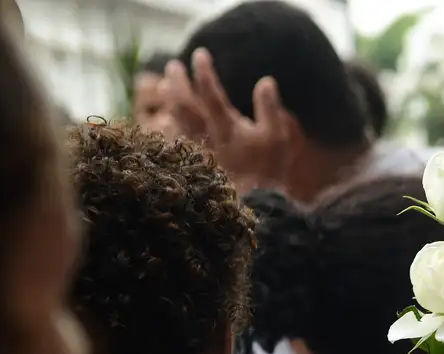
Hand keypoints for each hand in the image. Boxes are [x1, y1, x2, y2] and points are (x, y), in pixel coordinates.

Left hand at [161, 48, 295, 194]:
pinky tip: (167, 122)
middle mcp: (208, 138)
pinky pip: (175, 143)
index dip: (204, 73)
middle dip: (177, 84)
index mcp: (228, 129)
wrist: (256, 211)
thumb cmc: (270, 173)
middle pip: (185, 106)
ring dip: (170, 103)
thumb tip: (265, 81)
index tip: (199, 54)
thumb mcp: (278, 139)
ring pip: (176, 124)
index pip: (211, 94)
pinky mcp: (195, 168)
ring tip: (164, 88)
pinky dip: (169, 129)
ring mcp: (199, 154)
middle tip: (172, 66)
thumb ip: (270, 110)